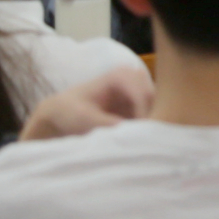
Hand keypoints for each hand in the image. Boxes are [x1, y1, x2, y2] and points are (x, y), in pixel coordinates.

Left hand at [20, 62, 152, 140]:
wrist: (60, 115)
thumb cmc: (68, 112)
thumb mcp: (85, 119)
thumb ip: (108, 123)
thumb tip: (132, 134)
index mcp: (121, 75)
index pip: (145, 95)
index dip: (145, 117)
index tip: (138, 139)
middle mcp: (135, 79)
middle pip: (156, 101)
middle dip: (151, 121)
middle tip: (143, 143)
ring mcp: (139, 91)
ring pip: (158, 109)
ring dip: (151, 126)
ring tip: (139, 143)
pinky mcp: (140, 105)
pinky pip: (154, 116)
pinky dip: (148, 129)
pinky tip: (139, 141)